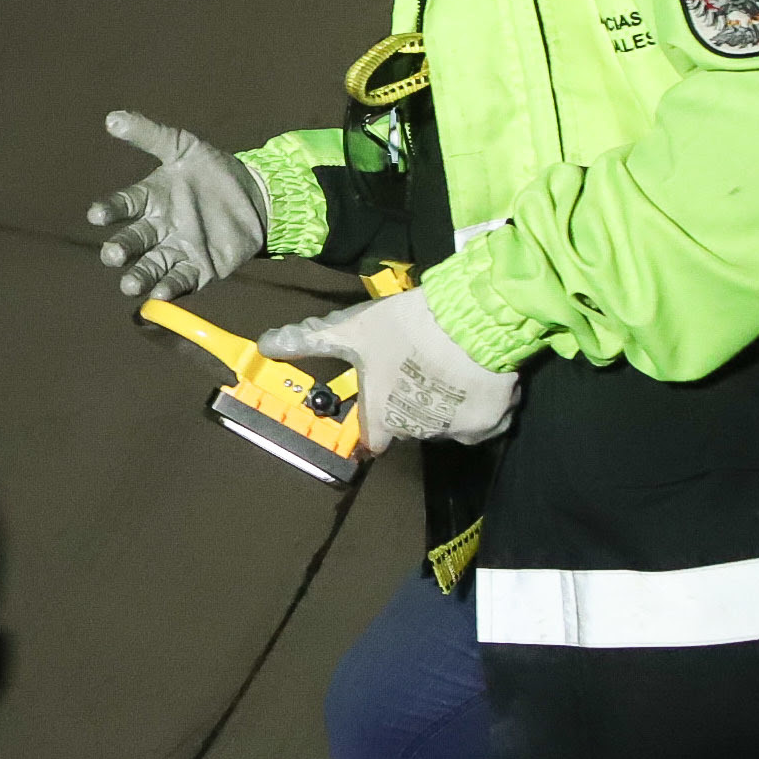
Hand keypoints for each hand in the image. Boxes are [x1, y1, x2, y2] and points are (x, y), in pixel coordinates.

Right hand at [85, 111, 268, 302]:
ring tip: (129, 285)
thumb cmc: (213, 172)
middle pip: (133, 241)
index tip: (96, 214)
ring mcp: (178, 250)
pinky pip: (181, 281)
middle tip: (113, 254)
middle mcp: (158, 227)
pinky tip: (160, 294)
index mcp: (151, 198)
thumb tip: (112, 118)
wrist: (256, 195)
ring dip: (139, 276)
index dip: (110, 210)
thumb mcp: (183, 147)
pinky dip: (169, 288)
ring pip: (151, 266)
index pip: (124, 205)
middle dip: (121, 248)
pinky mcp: (200, 269)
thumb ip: (149, 135)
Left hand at [258, 287, 520, 450]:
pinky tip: (477, 377)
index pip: (373, 440)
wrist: (475, 318)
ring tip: (449, 367)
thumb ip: (310, 340)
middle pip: (411, 426)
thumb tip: (265, 345)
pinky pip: (485, 421)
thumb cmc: (406, 327)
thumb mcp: (351, 329)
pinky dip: (482, 406)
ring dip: (446, 403)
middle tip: (417, 369)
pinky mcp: (493, 422)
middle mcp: (418, 433)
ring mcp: (457, 431)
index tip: (379, 405)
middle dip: (412, 404)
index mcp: (383, 417)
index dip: (374, 423)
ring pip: (448, 422)